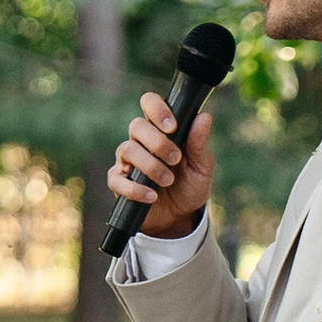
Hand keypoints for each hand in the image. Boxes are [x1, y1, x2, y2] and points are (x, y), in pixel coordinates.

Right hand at [110, 91, 212, 239]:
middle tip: (175, 159)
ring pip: (127, 150)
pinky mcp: (119, 182)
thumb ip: (199, 143)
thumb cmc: (190, 185)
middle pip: (136, 125)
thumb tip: (204, 116)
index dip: (157, 109)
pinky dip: (135, 188)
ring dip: (150, 165)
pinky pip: (118, 179)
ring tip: (168, 181)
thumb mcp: (201, 166)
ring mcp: (127, 161)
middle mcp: (141, 141)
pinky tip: (152, 196)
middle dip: (157, 142)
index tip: (172, 126)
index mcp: (161, 129)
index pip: (150, 104)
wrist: (180, 217)